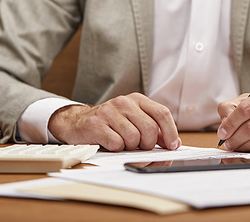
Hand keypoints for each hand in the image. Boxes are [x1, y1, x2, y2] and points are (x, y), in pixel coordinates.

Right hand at [48, 93, 180, 150]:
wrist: (77, 122)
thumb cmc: (110, 123)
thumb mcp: (133, 119)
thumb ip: (153, 128)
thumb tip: (172, 143)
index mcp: (137, 100)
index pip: (162, 113)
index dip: (170, 132)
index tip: (173, 146)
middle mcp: (124, 102)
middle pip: (149, 129)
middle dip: (148, 144)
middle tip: (139, 147)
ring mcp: (109, 112)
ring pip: (134, 139)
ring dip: (129, 147)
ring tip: (121, 142)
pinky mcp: (96, 124)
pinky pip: (116, 144)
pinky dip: (116, 149)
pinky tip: (109, 143)